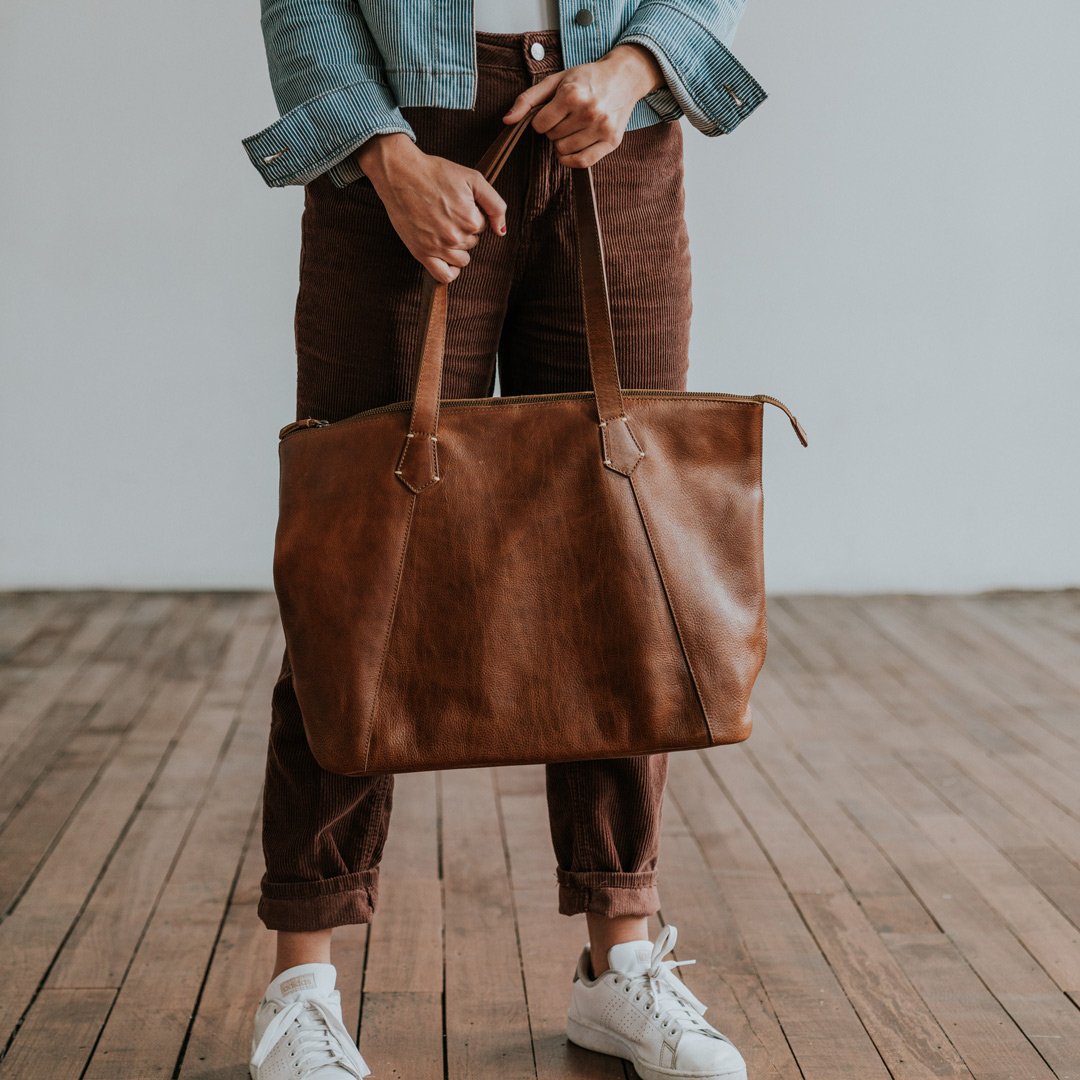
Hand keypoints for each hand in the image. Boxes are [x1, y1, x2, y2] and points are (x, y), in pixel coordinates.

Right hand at [355, 134, 508, 283]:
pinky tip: (447, 259)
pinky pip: (444, 276)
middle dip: (464, 230)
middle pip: (472, 243)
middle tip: (447, 213)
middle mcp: (455, 236)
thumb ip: (495, 204)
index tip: (457, 204)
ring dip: (457, 248)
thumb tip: (501, 231)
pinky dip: (450, 272)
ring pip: (462, 260)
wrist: (400, 173)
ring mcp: (438, 247)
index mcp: (470, 219)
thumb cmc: (435, 173)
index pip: (482, 227)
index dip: (472, 214)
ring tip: (443, 229)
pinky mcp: (422, 253)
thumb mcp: (473, 179)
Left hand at [502, 44, 665, 167]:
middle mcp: (589, 111)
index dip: (540, 121)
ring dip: (563, 143)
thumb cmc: (586, 78)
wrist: (624, 77)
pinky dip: (571, 160)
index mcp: (572, 94)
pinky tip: (571, 149)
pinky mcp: (612, 141)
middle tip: (565, 118)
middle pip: (552, 138)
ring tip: (572, 128)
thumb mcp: (556, 80)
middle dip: (554, 130)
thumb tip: (507, 121)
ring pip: (564, 151)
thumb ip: (528, 98)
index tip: (550, 113)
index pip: (540, 125)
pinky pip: (583, 162)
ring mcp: (602, 128)